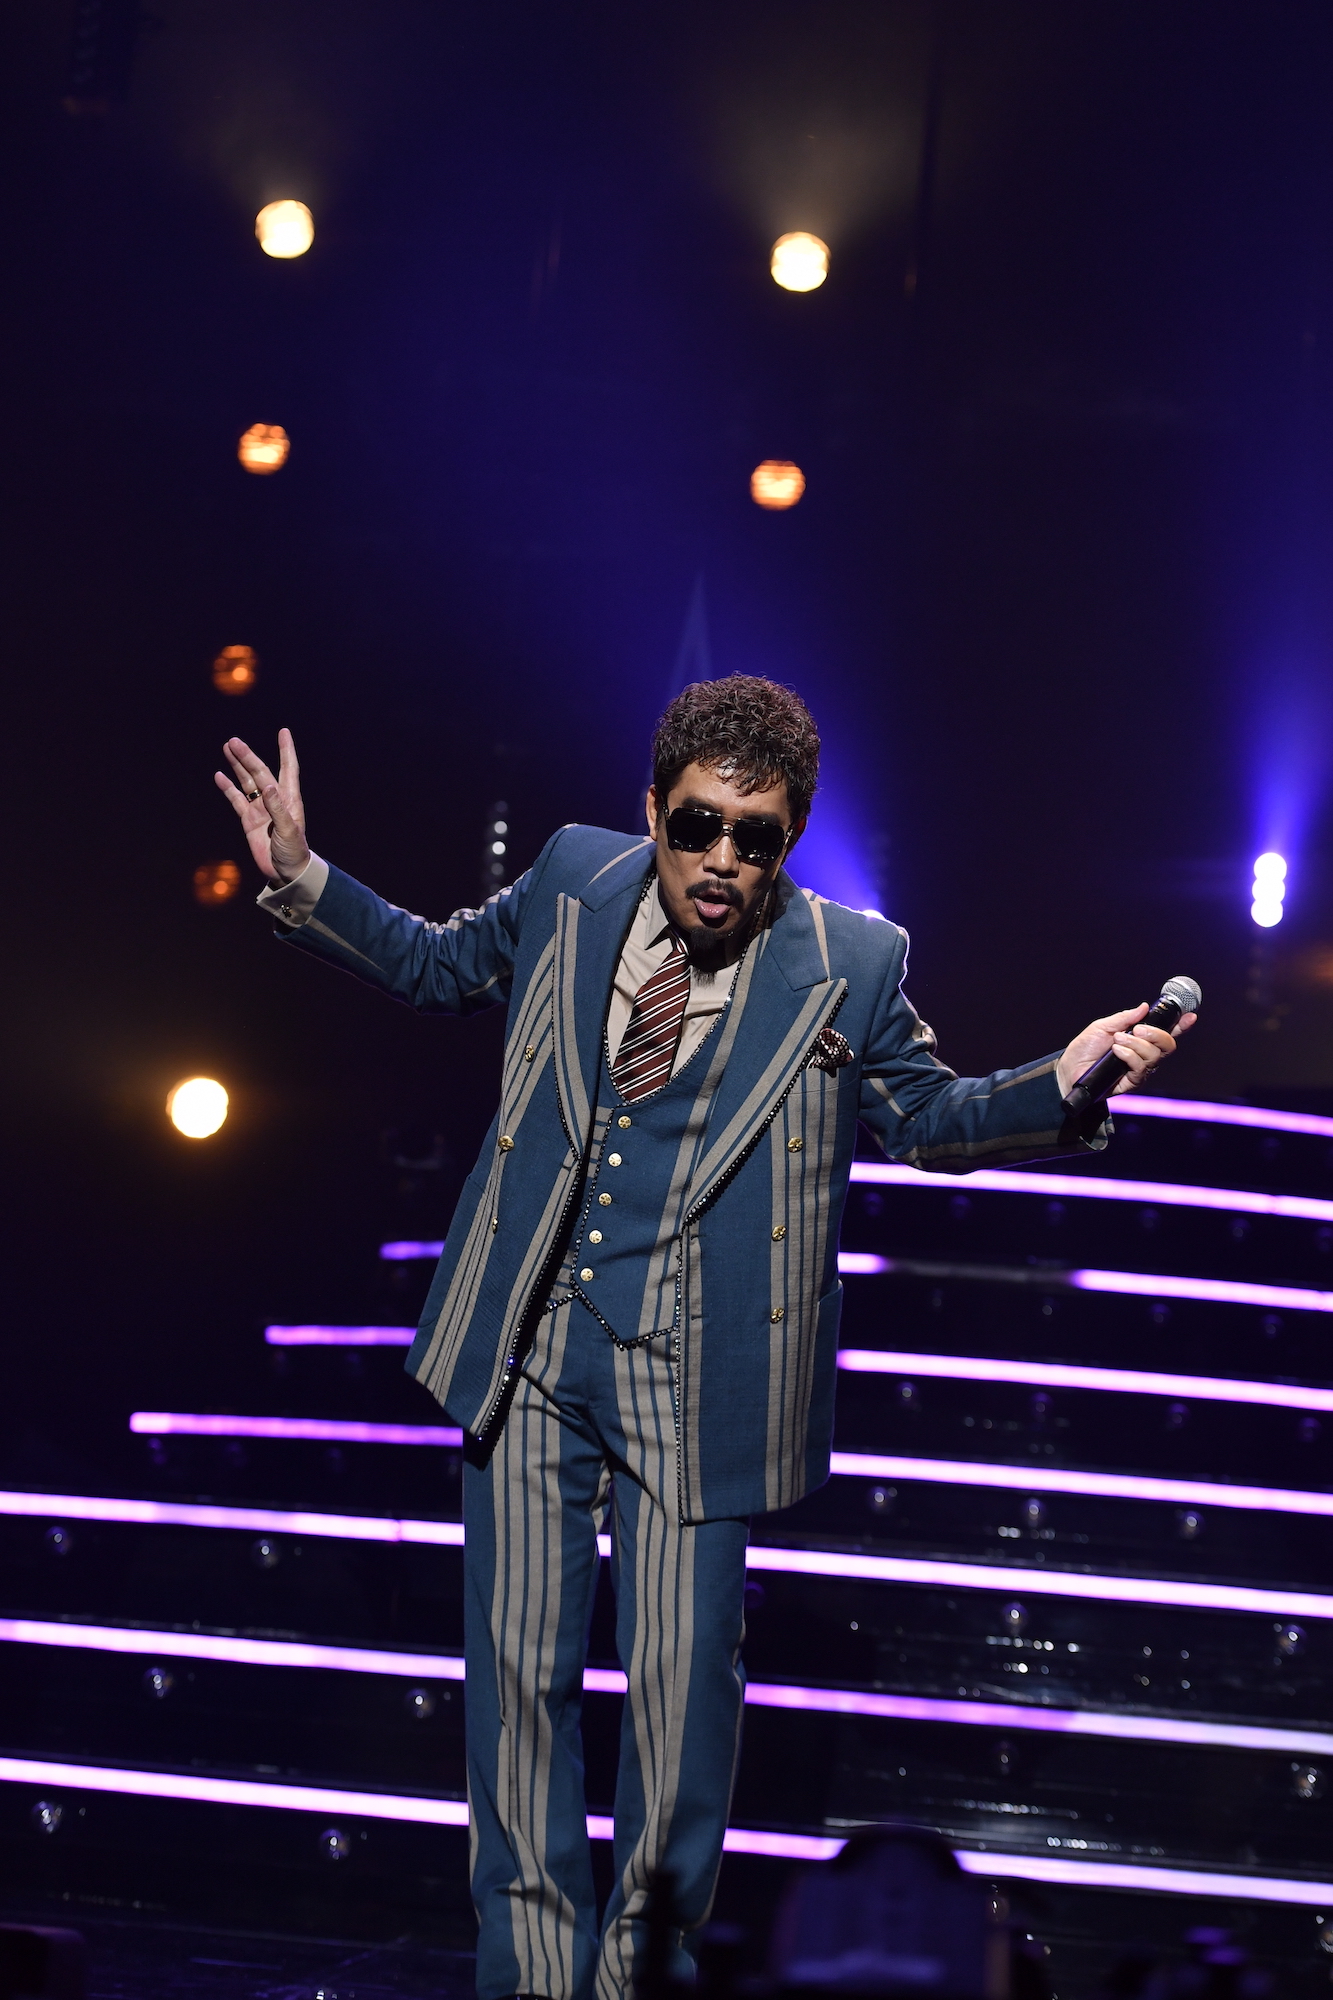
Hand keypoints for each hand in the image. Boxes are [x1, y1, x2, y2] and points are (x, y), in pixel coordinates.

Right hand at [214, 728, 311, 884]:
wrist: (285, 872)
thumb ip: (278, 809)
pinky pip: (237, 800)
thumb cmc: (294, 852)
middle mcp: (275, 799)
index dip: (286, 750)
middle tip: (233, 741)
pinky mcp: (249, 820)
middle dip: (247, 756)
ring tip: (227, 748)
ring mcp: (261, 808)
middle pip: (260, 772)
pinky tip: (219, 775)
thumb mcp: (288, 831)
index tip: (284, 732)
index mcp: (289, 799)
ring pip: (247, 782)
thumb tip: (269, 786)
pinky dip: (228, 788)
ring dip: (238, 766)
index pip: (288, 768)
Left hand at [1055, 1002, 1196, 1101]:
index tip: (1191, 1016)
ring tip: (1116, 1041)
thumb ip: (1125, 1018)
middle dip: (1156, 1034)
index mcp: (1140, 1040)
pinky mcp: (1132, 1082)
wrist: (1069, 1068)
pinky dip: (1129, 1055)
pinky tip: (1116, 1052)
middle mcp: (1144, 1055)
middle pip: (1168, 1045)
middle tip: (1137, 1030)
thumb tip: (1145, 1006)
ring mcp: (1140, 1069)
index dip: (1181, 1025)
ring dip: (1135, 1044)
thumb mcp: (1103, 1026)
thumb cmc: (1085, 1047)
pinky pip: (1141, 1068)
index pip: (1167, 1033)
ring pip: (1154, 1056)